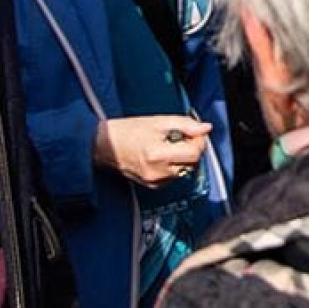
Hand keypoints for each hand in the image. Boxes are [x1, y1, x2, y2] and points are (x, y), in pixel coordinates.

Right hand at [93, 115, 210, 186]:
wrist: (103, 146)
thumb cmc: (126, 131)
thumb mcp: (158, 121)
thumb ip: (185, 124)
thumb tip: (205, 128)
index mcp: (158, 155)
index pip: (194, 154)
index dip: (199, 141)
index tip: (195, 133)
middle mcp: (158, 172)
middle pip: (192, 163)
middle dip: (192, 149)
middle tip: (181, 136)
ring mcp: (155, 181)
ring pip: (184, 170)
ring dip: (183, 157)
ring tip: (168, 145)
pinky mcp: (152, 186)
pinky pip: (174, 176)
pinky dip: (173, 165)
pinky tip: (161, 155)